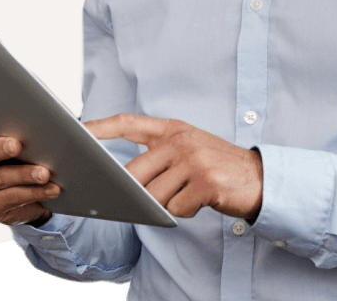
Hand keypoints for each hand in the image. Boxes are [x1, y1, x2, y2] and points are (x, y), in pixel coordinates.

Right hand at [0, 115, 60, 226]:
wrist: (23, 182)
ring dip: (23, 175)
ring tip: (44, 172)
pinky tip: (50, 188)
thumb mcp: (18, 130)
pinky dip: (33, 192)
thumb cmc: (19, 145)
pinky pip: (9, 199)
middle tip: (17, 145)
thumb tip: (52, 116)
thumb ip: (22, 120)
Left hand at [84, 114, 262, 220]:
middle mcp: (181, 140)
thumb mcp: (189, 149)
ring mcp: (194, 160)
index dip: (101, 127)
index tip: (77, 131)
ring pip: (154, 195)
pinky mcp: (205, 182)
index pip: (128, 123)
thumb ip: (159, 157)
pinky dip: (184, 212)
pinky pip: (176, 209)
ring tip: (188, 194)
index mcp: (173, 129)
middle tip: (137, 200)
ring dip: (166, 204)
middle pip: (135, 172)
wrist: (259, 177)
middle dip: (133, 192)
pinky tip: (201, 201)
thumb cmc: (217, 166)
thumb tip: (123, 181)